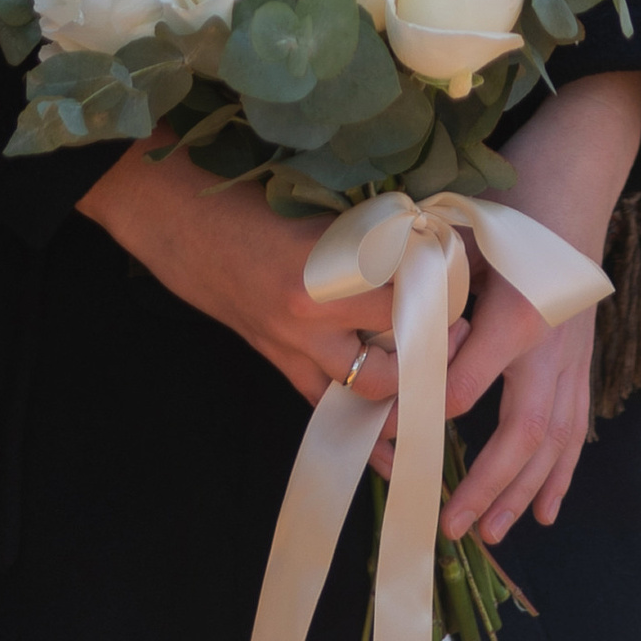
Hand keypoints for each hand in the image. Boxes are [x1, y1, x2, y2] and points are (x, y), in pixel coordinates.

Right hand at [79, 136, 455, 429]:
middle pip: (390, 362)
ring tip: (434, 389)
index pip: (404, 300)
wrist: (173, 215)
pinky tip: (384, 445)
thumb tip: (428, 237)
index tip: (467, 280)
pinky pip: (322, 401)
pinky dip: (355, 421)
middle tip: (460, 332)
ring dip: (399, 394)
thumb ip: (368, 231)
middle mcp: (307, 324)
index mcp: (320, 277)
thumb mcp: (314, 207)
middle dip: (430, 354)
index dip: (442, 294)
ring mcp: (288, 348)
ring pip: (361, 394)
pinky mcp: (274, 358)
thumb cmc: (242, 195)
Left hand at [435, 71, 640, 551]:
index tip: (394, 452)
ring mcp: (575, 354)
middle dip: (486, 485)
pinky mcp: (584, 356)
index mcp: (517, 314)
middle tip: (449, 528)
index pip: (465, 388)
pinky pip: (576, 425)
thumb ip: (432, 287)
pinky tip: (548, 508)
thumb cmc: (511, 198)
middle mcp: (552, 344)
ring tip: (493, 535)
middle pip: (523, 433)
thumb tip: (390, 335)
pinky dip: (563, 471)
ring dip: (523, 491)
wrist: (578, 172)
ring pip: (555, 440)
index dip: (427, 422)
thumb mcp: (461, 231)